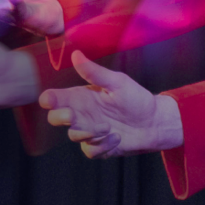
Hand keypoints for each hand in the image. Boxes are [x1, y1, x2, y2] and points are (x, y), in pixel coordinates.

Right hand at [40, 52, 182, 157]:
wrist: (156, 121)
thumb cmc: (136, 98)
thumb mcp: (117, 82)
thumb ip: (95, 73)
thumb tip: (76, 54)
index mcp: (81, 97)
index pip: (54, 98)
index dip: (48, 99)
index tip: (50, 101)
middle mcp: (81, 114)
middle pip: (55, 118)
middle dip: (60, 118)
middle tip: (72, 116)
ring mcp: (88, 131)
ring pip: (73, 136)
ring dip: (89, 132)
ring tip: (109, 127)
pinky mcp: (98, 147)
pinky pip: (90, 151)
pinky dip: (103, 145)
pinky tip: (117, 138)